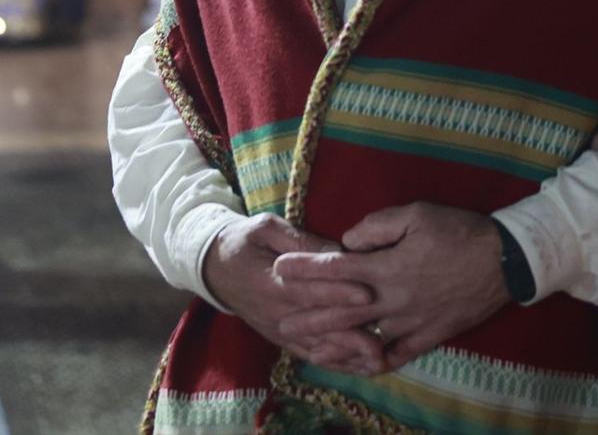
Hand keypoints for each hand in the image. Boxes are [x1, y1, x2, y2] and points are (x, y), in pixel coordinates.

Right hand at [200, 214, 385, 373]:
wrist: (214, 269)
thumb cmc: (244, 242)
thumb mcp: (266, 229)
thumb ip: (300, 240)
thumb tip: (336, 249)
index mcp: (273, 281)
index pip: (309, 289)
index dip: (338, 292)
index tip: (367, 294)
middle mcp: (277, 312)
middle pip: (319, 325)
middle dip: (352, 333)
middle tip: (382, 340)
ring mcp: (280, 330)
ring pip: (318, 347)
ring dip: (348, 356)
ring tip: (378, 361)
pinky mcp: (282, 340)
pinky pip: (310, 355)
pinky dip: (336, 364)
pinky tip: (360, 369)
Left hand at [274, 203, 509, 369]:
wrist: (506, 260)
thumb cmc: (459, 231)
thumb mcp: (417, 214)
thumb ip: (377, 226)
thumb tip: (349, 240)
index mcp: (388, 266)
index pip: (337, 268)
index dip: (305, 268)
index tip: (280, 268)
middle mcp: (395, 299)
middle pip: (342, 311)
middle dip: (308, 316)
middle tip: (280, 323)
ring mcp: (412, 322)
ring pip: (366, 337)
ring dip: (336, 343)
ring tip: (311, 349)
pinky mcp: (430, 335)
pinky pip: (398, 354)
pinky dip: (376, 360)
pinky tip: (359, 364)